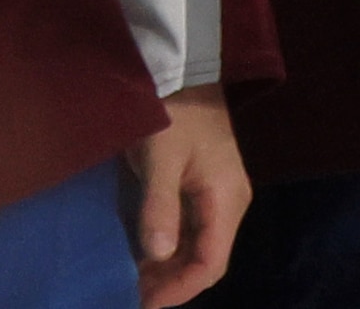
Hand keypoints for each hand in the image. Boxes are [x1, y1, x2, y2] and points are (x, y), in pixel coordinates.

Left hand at [125, 89, 247, 305]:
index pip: (211, 263)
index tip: (141, 302)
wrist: (183, 73)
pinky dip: (170, 249)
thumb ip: (160, 208)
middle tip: (130, 293)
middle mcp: (230, 203)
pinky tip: (143, 252)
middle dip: (172, 283)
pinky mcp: (205, 188)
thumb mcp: (161, 159)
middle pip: (207, 260)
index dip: (178, 290)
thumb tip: (157, 256)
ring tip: (132, 277)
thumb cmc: (172, 114)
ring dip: (169, 269)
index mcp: (226, 199)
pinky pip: (192, 232)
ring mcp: (219, 195)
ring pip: (200, 248)